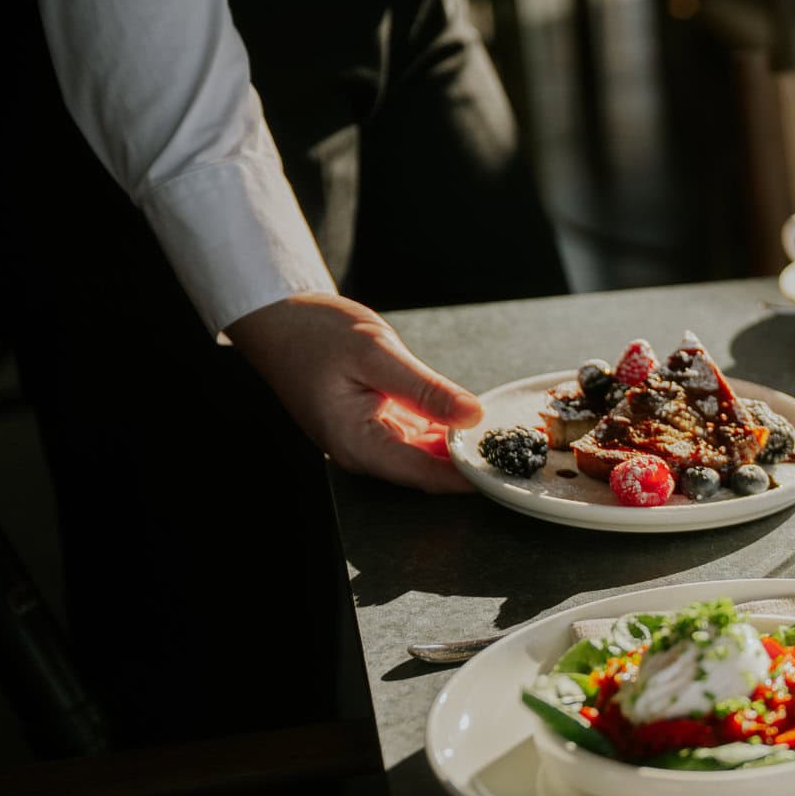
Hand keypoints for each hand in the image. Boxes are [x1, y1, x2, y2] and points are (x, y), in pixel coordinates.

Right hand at [227, 292, 483, 492]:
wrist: (277, 319)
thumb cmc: (313, 333)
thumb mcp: (376, 352)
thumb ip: (426, 389)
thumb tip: (472, 415)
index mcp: (357, 443)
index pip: (426, 476)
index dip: (470, 476)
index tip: (508, 471)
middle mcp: (363, 452)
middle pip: (429, 473)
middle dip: (471, 464)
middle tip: (517, 452)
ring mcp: (369, 442)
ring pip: (427, 457)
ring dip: (461, 449)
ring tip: (504, 438)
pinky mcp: (375, 427)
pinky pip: (418, 440)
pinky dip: (445, 433)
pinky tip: (471, 422)